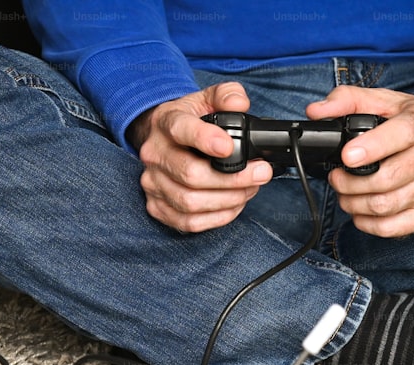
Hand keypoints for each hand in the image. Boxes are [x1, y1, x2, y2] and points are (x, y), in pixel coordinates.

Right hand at [127, 82, 272, 232]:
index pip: (181, 130)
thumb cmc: (189, 121)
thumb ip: (227, 95)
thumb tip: (240, 103)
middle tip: (260, 174)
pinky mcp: (157, 206)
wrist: (162, 139)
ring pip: (190, 202)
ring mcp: (153, 183)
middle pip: (190, 174)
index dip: (205, 140)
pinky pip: (188, 222)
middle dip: (233, 179)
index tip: (228, 147)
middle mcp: (154, 154)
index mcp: (166, 122)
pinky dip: (217, 218)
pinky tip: (233, 205)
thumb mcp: (207, 99)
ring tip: (249, 189)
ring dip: (228, 200)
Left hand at [307, 86, 413, 237]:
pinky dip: (369, 225)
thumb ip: (351, 101)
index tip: (348, 157)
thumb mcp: (395, 102)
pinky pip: (395, 228)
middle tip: (337, 178)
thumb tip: (316, 111)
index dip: (371, 149)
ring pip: (386, 206)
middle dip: (348, 183)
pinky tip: (361, 213)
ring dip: (354, 205)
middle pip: (384, 180)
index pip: (400, 136)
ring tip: (346, 195)